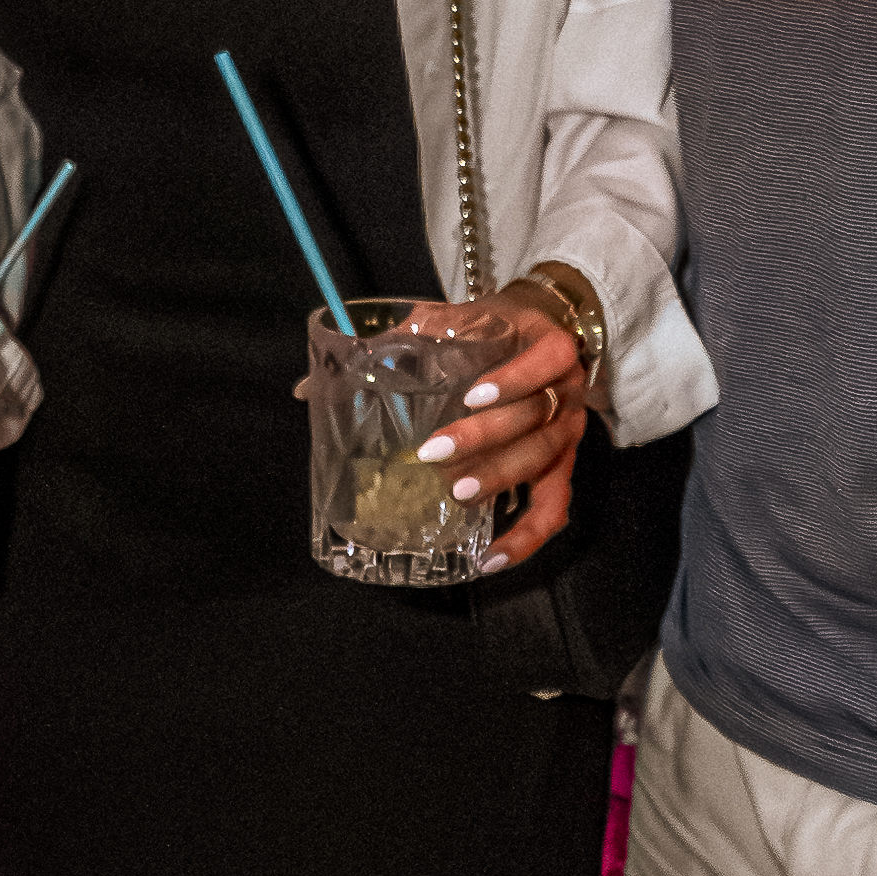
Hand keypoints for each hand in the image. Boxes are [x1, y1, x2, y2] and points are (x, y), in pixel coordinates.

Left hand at [409, 288, 591, 566]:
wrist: (540, 333)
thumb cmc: (495, 329)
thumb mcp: (461, 319)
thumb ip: (406, 336)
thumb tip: (309, 385)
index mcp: (551, 348)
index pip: (546, 360)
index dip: (513, 380)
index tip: (471, 395)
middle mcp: (567, 393)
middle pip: (536, 418)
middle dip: (486, 437)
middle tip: (435, 453)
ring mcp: (567, 434)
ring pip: (541, 460)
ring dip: (498, 478)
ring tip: (457, 493)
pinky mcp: (560, 468)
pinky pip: (552, 509)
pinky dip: (526, 537)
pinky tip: (492, 557)